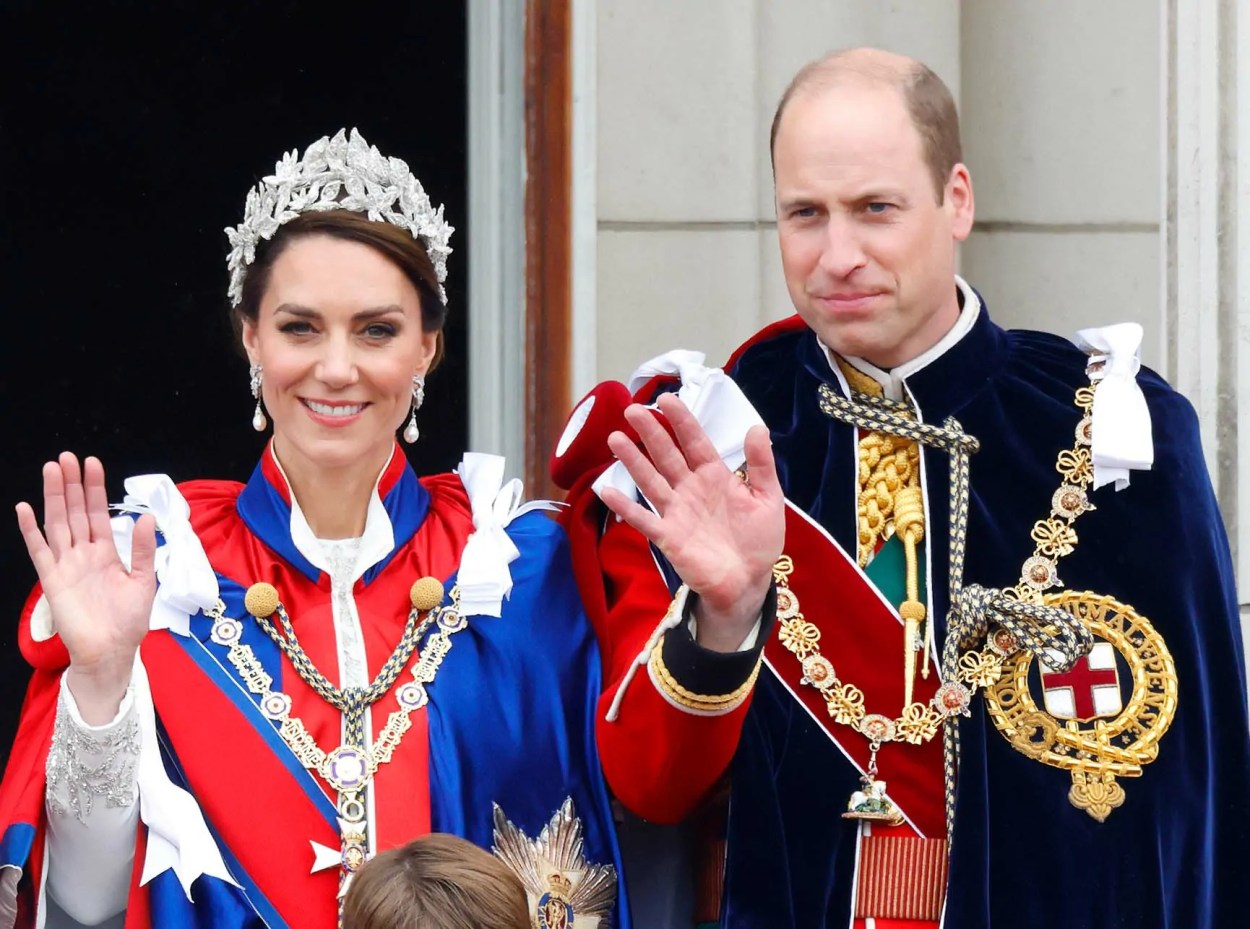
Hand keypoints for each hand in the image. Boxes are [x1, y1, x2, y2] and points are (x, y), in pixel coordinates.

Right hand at [16, 453, 155, 721]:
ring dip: (54, 497)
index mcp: (106, 552)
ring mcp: (66, 565)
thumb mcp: (144, 581)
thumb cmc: (128, 621)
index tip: (92, 463)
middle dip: (72, 484)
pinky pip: (39, 551)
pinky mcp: (53, 580)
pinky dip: (31, 530)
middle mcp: (84, 554)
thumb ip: (143, 550)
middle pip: (76, 511)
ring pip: (58, 523)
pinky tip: (25, 509)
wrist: (112, 653)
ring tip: (51, 469)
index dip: (95, 488)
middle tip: (67, 456)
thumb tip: (146, 518)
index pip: (98, 513)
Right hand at [600, 394, 783, 651]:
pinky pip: (643, 519)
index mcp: (715, 476)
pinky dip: (625, 506)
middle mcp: (691, 488)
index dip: (681, 420)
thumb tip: (757, 427)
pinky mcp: (668, 536)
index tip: (666, 399)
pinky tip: (606, 491)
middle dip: (651, 432)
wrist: (749, 582)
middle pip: (667, 455)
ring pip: (651, 480)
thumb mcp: (768, 499)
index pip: (694, 442)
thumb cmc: (758, 540)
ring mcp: (676, 511)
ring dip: (633, 461)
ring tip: (615, 438)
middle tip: (632, 410)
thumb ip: (761, 465)